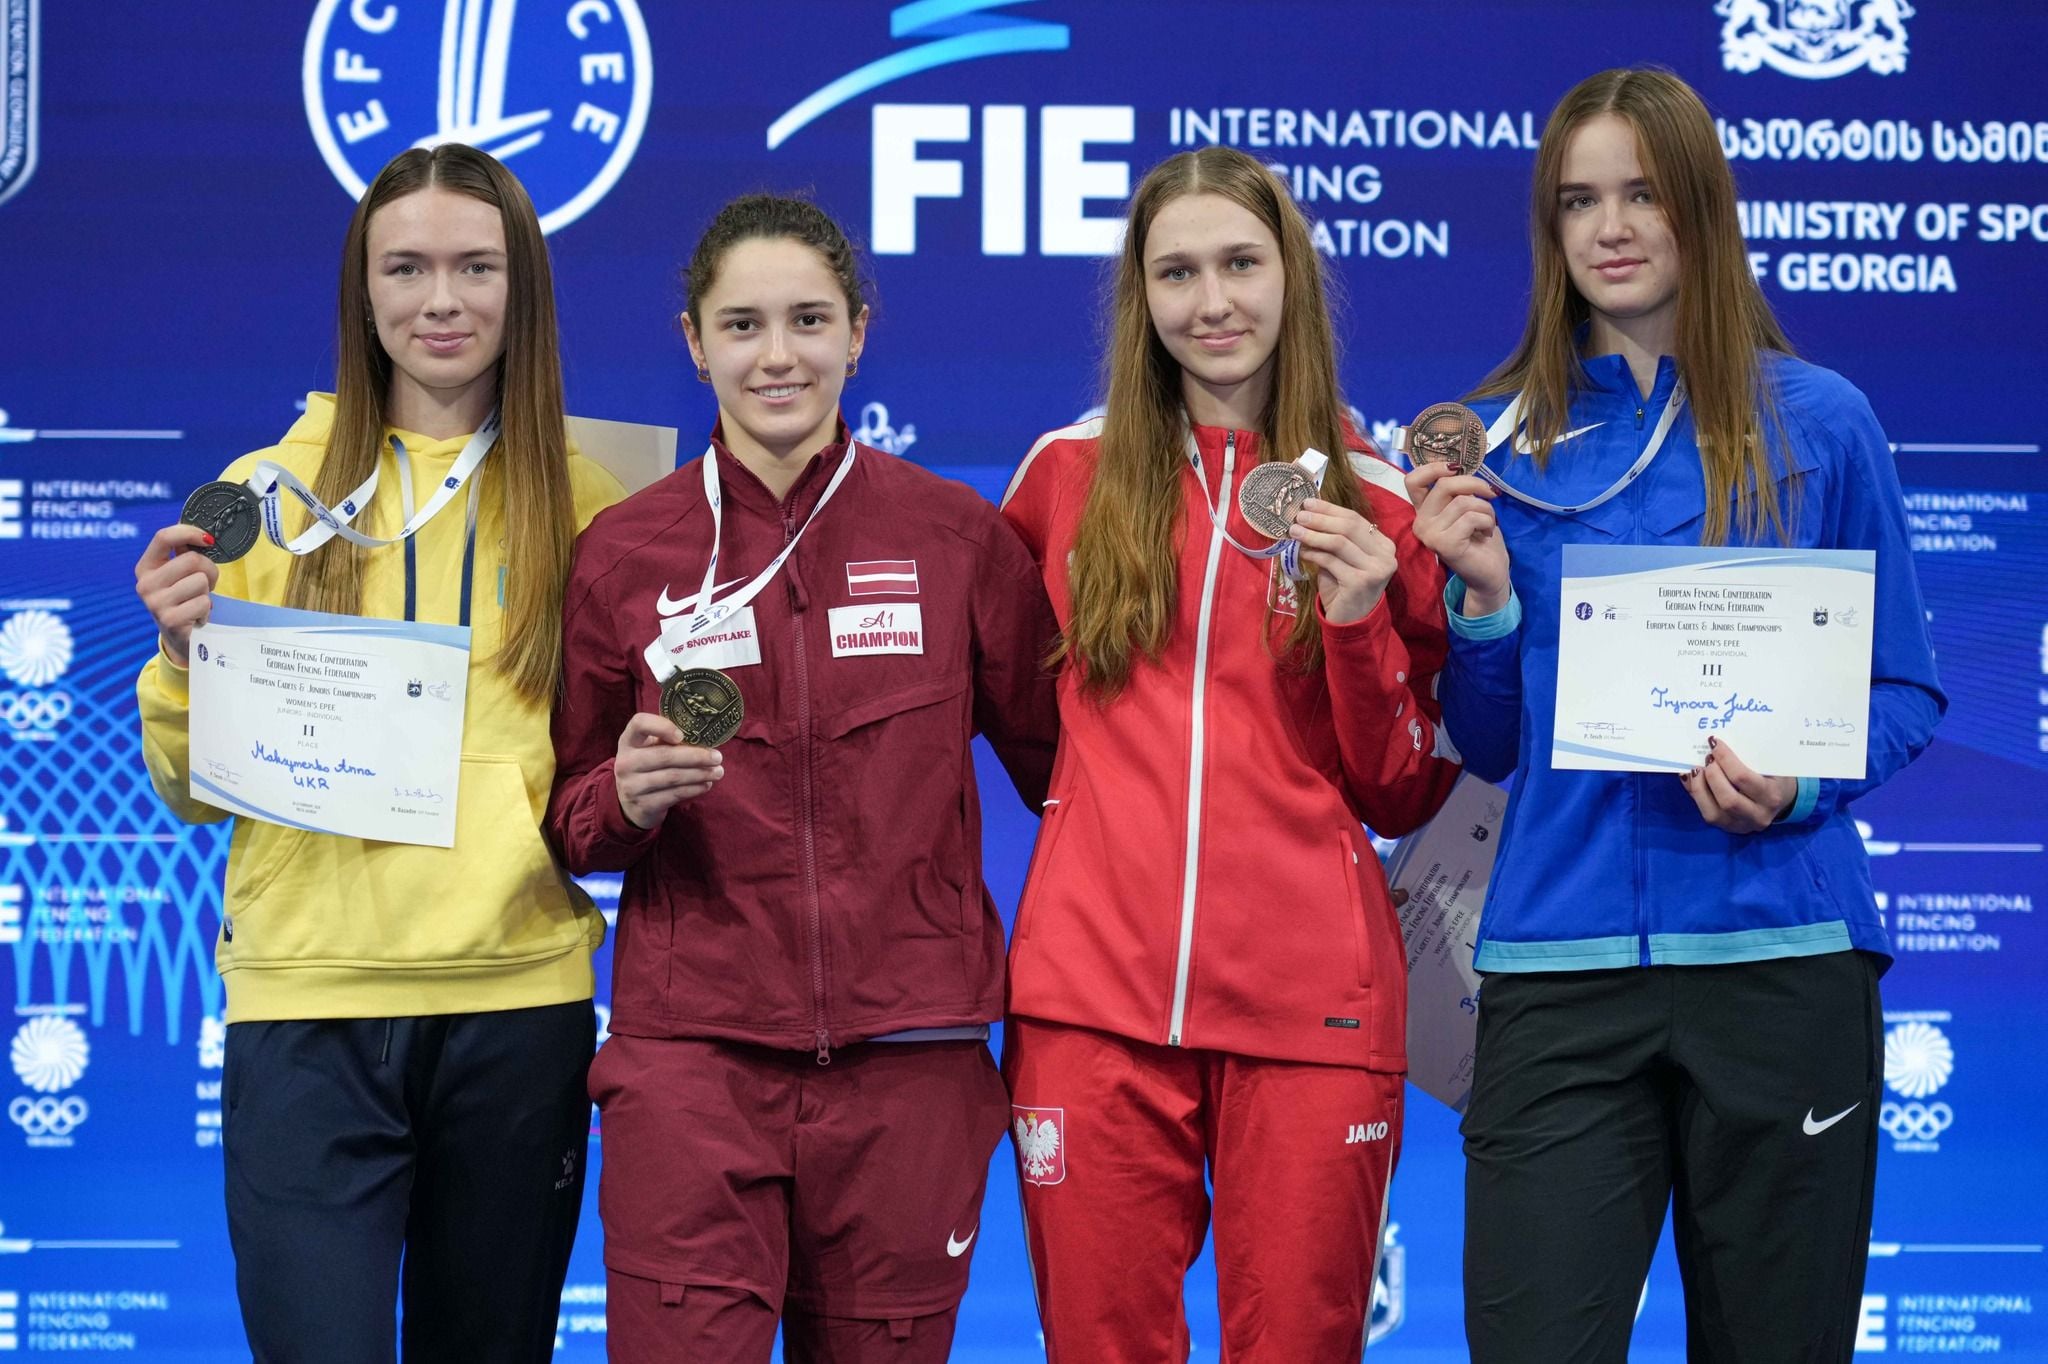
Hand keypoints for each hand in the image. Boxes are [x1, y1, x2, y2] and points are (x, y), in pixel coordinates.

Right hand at [134, 524, 220, 666]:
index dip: (189, 532)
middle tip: (206, 586)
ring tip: (197, 603)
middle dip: (209, 571)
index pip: (163, 537)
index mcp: (146, 568)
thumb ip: (185, 554)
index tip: (208, 539)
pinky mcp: (170, 620)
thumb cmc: (185, 601)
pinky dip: (207, 610)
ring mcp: (155, 603)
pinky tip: (196, 618)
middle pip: (192, 560)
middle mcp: (145, 584)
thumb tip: (201, 534)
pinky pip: (204, 602)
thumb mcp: (180, 576)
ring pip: (201, 581)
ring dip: (207, 593)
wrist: (182, 639)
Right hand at [614, 712, 723, 828]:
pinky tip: (706, 785)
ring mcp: (632, 785)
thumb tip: (705, 739)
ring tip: (717, 772)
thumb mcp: (649, 750)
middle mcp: (626, 762)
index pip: (639, 723)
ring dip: (700, 774)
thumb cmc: (647, 768)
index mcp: (628, 741)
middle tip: (717, 757)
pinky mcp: (643, 805)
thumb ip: (668, 741)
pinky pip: (674, 794)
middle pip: (664, 755)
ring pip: (672, 777)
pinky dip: (694, 789)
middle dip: (696, 756)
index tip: (682, 735)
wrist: (630, 804)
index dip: (661, 726)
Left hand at [1289, 498, 1397, 624]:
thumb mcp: (1342, 558)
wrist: (1351, 621)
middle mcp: (1385, 556)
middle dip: (1321, 519)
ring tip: (1294, 531)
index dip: (1330, 509)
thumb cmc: (1344, 586)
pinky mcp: (1361, 582)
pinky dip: (1313, 554)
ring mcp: (1375, 569)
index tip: (1308, 503)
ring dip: (1313, 535)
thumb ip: (1333, 538)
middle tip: (1298, 515)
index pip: (1355, 519)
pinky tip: (1302, 552)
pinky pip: (1331, 561)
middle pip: (1349, 527)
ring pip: (1339, 542)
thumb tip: (1309, 513)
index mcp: (1384, 545)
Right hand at [1404, 462, 1510, 612]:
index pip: (1413, 481)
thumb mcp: (1468, 507)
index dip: (1433, 468)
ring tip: (1488, 522)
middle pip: (1445, 485)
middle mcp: (1421, 522)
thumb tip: (1462, 468)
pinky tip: (1486, 533)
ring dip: (1486, 508)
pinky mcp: (1444, 544)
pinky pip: (1471, 518)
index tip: (1457, 468)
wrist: (1489, 573)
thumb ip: (1459, 491)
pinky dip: (1487, 521)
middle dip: (1475, 484)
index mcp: (1423, 511)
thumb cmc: (1480, 538)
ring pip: (1463, 502)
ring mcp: (1429, 534)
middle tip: (1492, 494)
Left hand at [1679, 736, 1797, 833]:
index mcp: (1771, 795)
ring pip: (1713, 812)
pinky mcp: (1728, 828)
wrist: (1782, 799)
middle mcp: (1758, 815)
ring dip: (1699, 787)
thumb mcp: (1769, 764)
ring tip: (1696, 769)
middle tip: (1708, 758)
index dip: (1725, 759)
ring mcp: (1741, 825)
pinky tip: (1692, 779)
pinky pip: (1707, 814)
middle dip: (1712, 775)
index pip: (1742, 778)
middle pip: (1727, 799)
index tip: (1715, 743)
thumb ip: (1748, 756)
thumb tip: (1716, 744)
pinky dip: (1696, 795)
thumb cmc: (1773, 776)